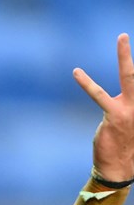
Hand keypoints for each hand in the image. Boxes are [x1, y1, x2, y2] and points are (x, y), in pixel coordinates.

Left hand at [74, 33, 133, 182]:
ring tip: (123, 36)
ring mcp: (132, 109)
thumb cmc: (127, 145)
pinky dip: (86, 82)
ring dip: (125, 55)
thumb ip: (128, 105)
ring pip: (130, 77)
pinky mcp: (114, 116)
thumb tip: (122, 92)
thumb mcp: (130, 122)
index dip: (131, 65)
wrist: (120, 168)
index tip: (129, 46)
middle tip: (130, 35)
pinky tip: (76, 72)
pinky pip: (99, 95)